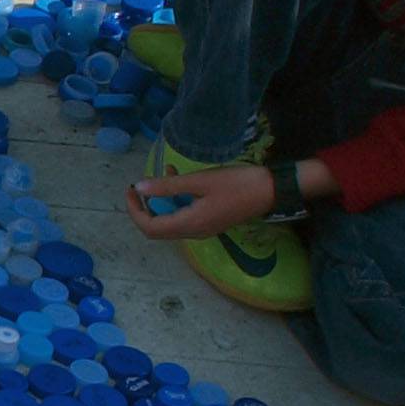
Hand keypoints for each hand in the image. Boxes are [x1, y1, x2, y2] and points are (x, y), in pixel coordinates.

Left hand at [128, 160, 273, 240]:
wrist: (274, 190)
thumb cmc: (238, 183)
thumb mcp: (200, 181)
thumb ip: (168, 186)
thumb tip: (140, 188)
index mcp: (189, 224)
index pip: (150, 227)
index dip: (134, 211)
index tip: (130, 190)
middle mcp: (193, 232)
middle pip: (157, 227)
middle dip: (143, 207)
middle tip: (138, 186)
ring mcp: (203, 228)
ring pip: (171, 219)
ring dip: (161, 199)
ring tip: (161, 173)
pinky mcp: (210, 220)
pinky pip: (185, 214)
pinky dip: (176, 198)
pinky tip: (177, 175)